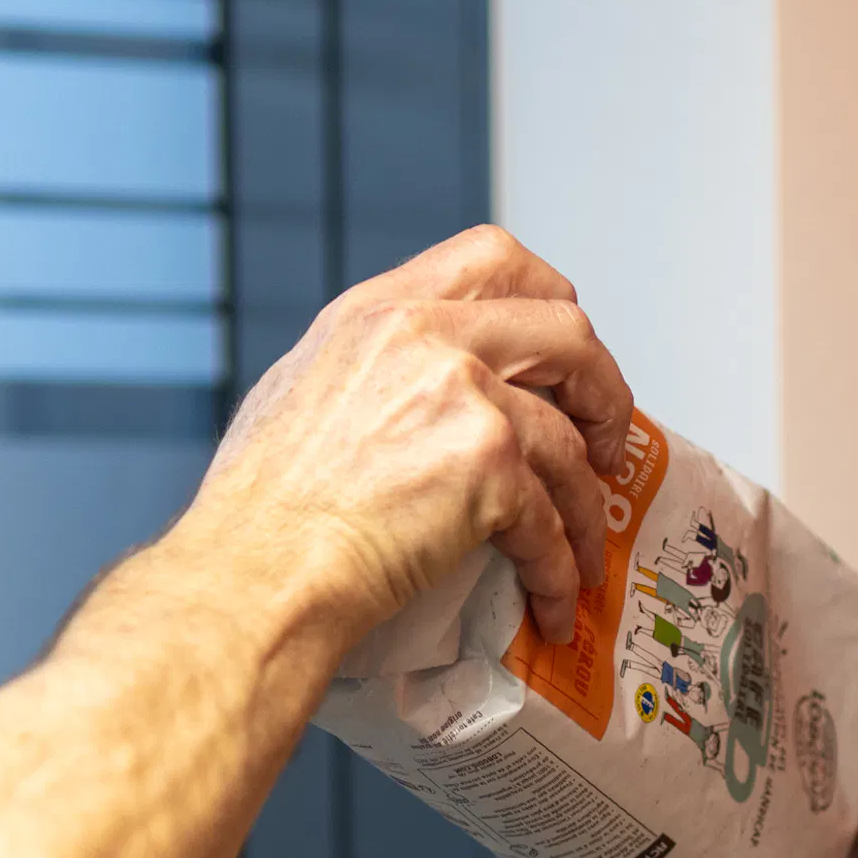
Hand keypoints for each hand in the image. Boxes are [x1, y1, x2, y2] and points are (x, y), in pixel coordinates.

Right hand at [193, 226, 634, 647]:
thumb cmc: (259, 512)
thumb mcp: (301, 391)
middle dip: (603, 392)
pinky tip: (554, 598)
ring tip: (580, 547)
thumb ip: (372, 369)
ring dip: (586, 504)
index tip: (564, 352)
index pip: (495, 258)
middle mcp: (425, 336)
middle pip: (566, 331)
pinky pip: (552, 520)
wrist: (254, 573)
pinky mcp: (488, 466)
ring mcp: (463, 394)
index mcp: (379, 310)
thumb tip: (417, 391)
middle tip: (603, 444)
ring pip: (570, 442)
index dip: (551, 299)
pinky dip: (561, 568)